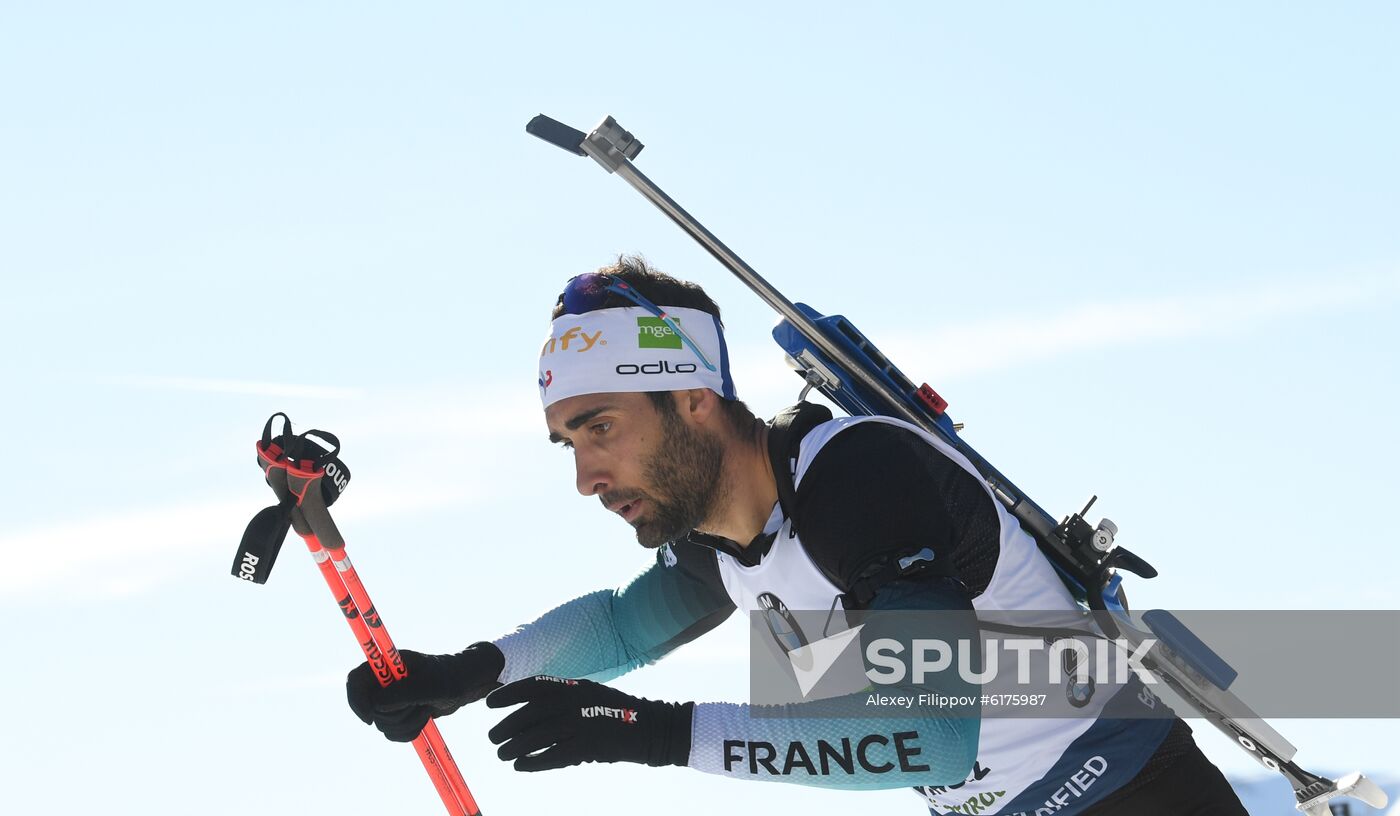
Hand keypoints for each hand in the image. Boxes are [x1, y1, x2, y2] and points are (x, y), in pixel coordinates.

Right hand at [346, 642, 504, 741]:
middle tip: (418, 704)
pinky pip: (393, 733)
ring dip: (408, 723)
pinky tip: (425, 718)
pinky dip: (410, 732)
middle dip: (395, 715)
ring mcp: (391, 698)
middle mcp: (385, 681)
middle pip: (370, 709)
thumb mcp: (430, 686)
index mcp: (388, 664)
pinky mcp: (400, 713)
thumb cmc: (450, 679)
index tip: (370, 718)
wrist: (465, 686)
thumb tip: (376, 706)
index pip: (355, 680)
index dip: (357, 701)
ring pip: (383, 725)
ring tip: (427, 708)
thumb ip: (403, 693)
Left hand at [486, 676, 691, 770]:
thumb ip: (563, 696)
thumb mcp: (590, 693)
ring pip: (537, 737)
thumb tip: (528, 706)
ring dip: (515, 746)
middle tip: (492, 737)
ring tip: (501, 754)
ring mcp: (582, 725)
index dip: (509, 694)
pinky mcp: (589, 748)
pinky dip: (534, 762)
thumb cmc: (616, 711)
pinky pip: (553, 756)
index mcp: (575, 686)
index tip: (489, 704)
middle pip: (531, 714)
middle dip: (507, 725)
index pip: (534, 686)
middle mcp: (576, 702)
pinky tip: (521, 766)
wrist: (652, 727)